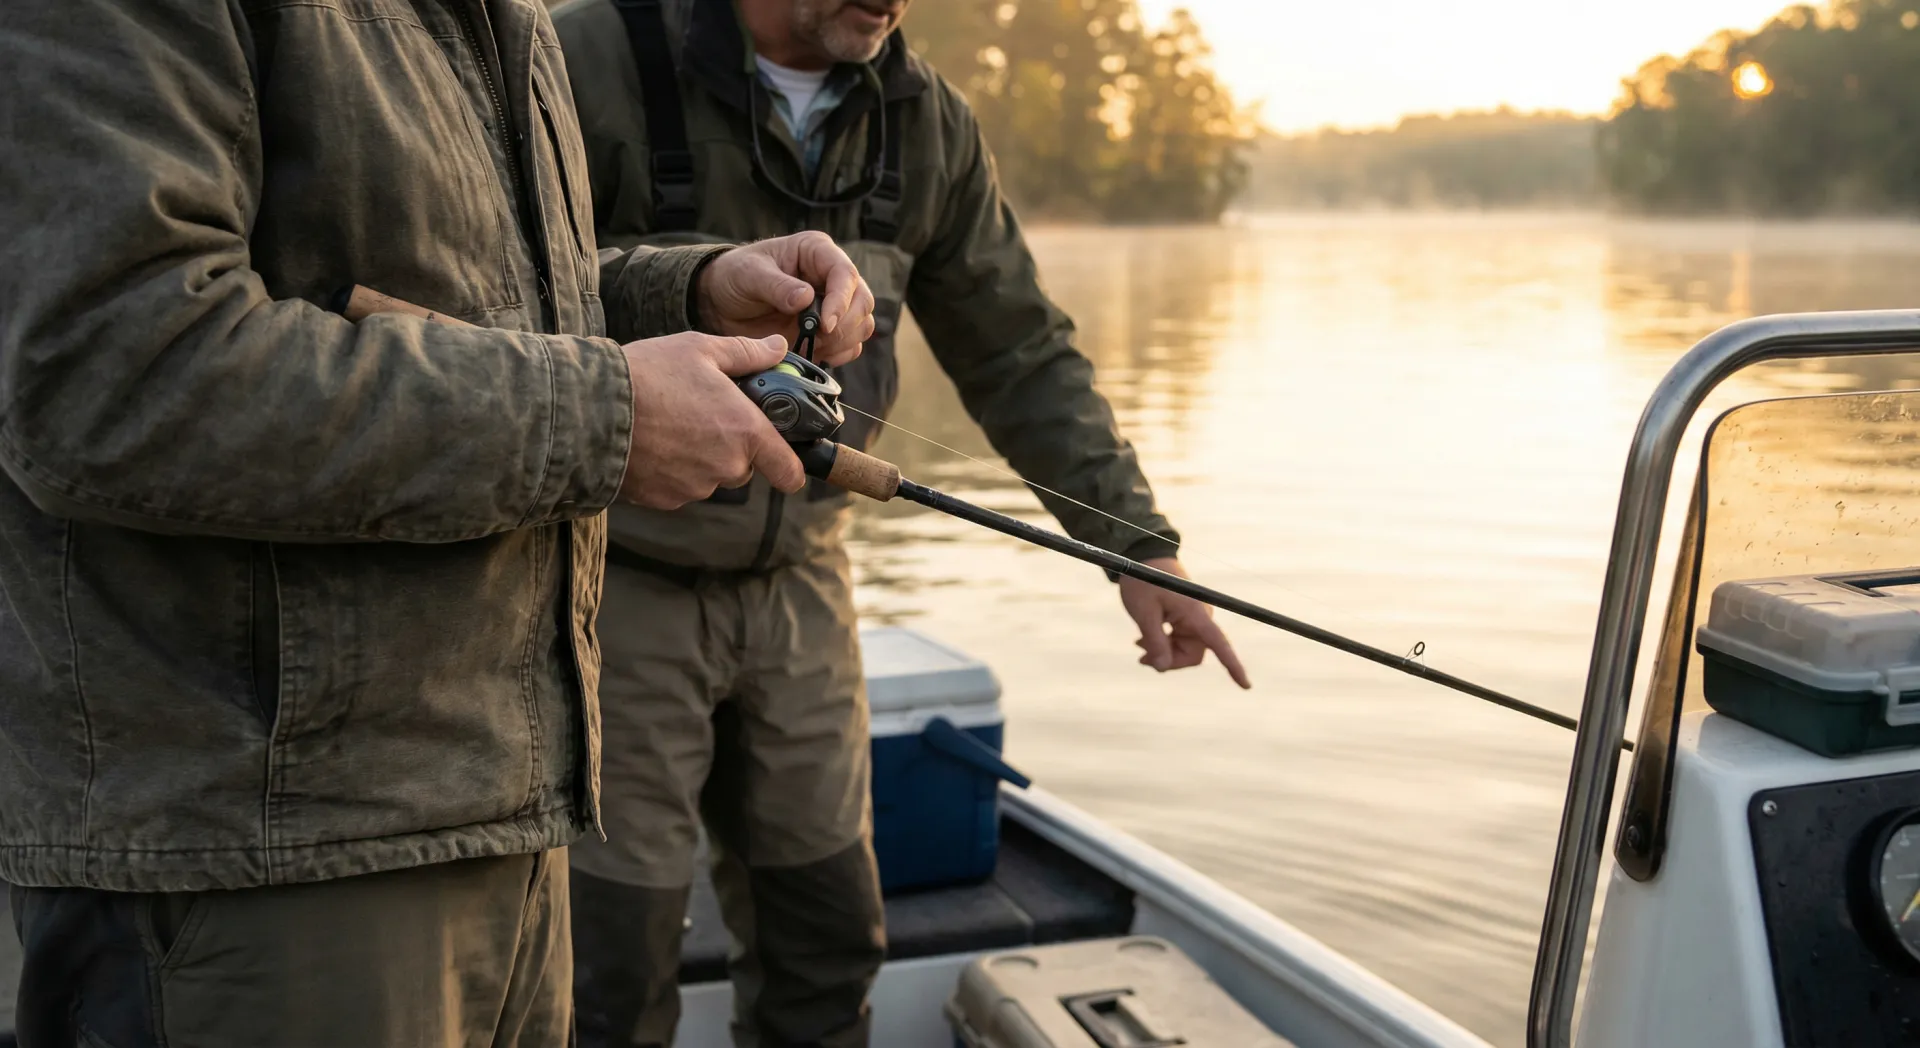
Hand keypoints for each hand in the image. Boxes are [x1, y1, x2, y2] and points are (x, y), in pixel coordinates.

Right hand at [618, 331, 805, 509]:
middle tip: (704, 416)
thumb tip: (778, 348)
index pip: (789, 471)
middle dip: (731, 446)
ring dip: (700, 457)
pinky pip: (680, 487)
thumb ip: (747, 353)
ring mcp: (695, 487)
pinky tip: (652, 443)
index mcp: (745, 431)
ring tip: (670, 424)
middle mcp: (726, 467)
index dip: (791, 467)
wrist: (589, 411)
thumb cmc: (648, 375)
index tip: (784, 459)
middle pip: (744, 467)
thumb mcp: (700, 349)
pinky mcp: (666, 500)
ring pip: (710, 476)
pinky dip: (672, 470)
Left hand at [696, 232, 875, 366]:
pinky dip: (838, 354)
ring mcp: (833, 304)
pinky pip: (850, 345)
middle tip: (817, 338)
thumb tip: (807, 298)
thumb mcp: (748, 275)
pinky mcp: (829, 330)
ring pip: (861, 325)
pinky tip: (814, 353)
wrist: (721, 303)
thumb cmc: (735, 276)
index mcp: (816, 252)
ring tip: (810, 345)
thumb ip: (776, 286)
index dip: (841, 301)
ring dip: (842, 341)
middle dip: (844, 325)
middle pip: (862, 301)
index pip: (845, 274)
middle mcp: (831, 276)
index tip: (825, 324)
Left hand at [1119, 558, 1250, 688]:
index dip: (1233, 667)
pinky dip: (1163, 644)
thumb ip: (1154, 641)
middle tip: (1141, 658)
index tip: (1246, 686)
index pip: (1220, 645)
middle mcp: (1201, 618)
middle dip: (1170, 661)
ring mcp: (1194, 619)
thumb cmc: (1143, 581)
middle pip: (1193, 655)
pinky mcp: (1185, 619)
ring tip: (1139, 646)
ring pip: (1184, 651)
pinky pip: (1179, 642)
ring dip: (1164, 653)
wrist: (1143, 558)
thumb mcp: (1144, 612)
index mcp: (1196, 615)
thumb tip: (1162, 668)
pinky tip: (1142, 640)